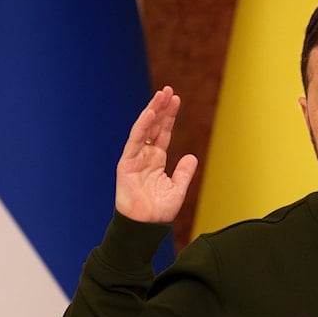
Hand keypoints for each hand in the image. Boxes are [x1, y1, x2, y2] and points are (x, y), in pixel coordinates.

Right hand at [115, 86, 198, 222]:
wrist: (146, 226)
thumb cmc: (159, 212)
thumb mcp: (177, 189)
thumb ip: (184, 172)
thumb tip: (191, 156)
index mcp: (155, 161)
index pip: (162, 133)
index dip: (169, 117)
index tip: (176, 99)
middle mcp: (144, 156)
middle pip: (153, 127)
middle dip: (161, 108)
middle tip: (168, 90)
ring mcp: (134, 158)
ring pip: (144, 129)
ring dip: (152, 111)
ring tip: (161, 95)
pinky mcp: (126, 163)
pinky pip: (135, 141)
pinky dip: (142, 126)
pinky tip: (150, 112)